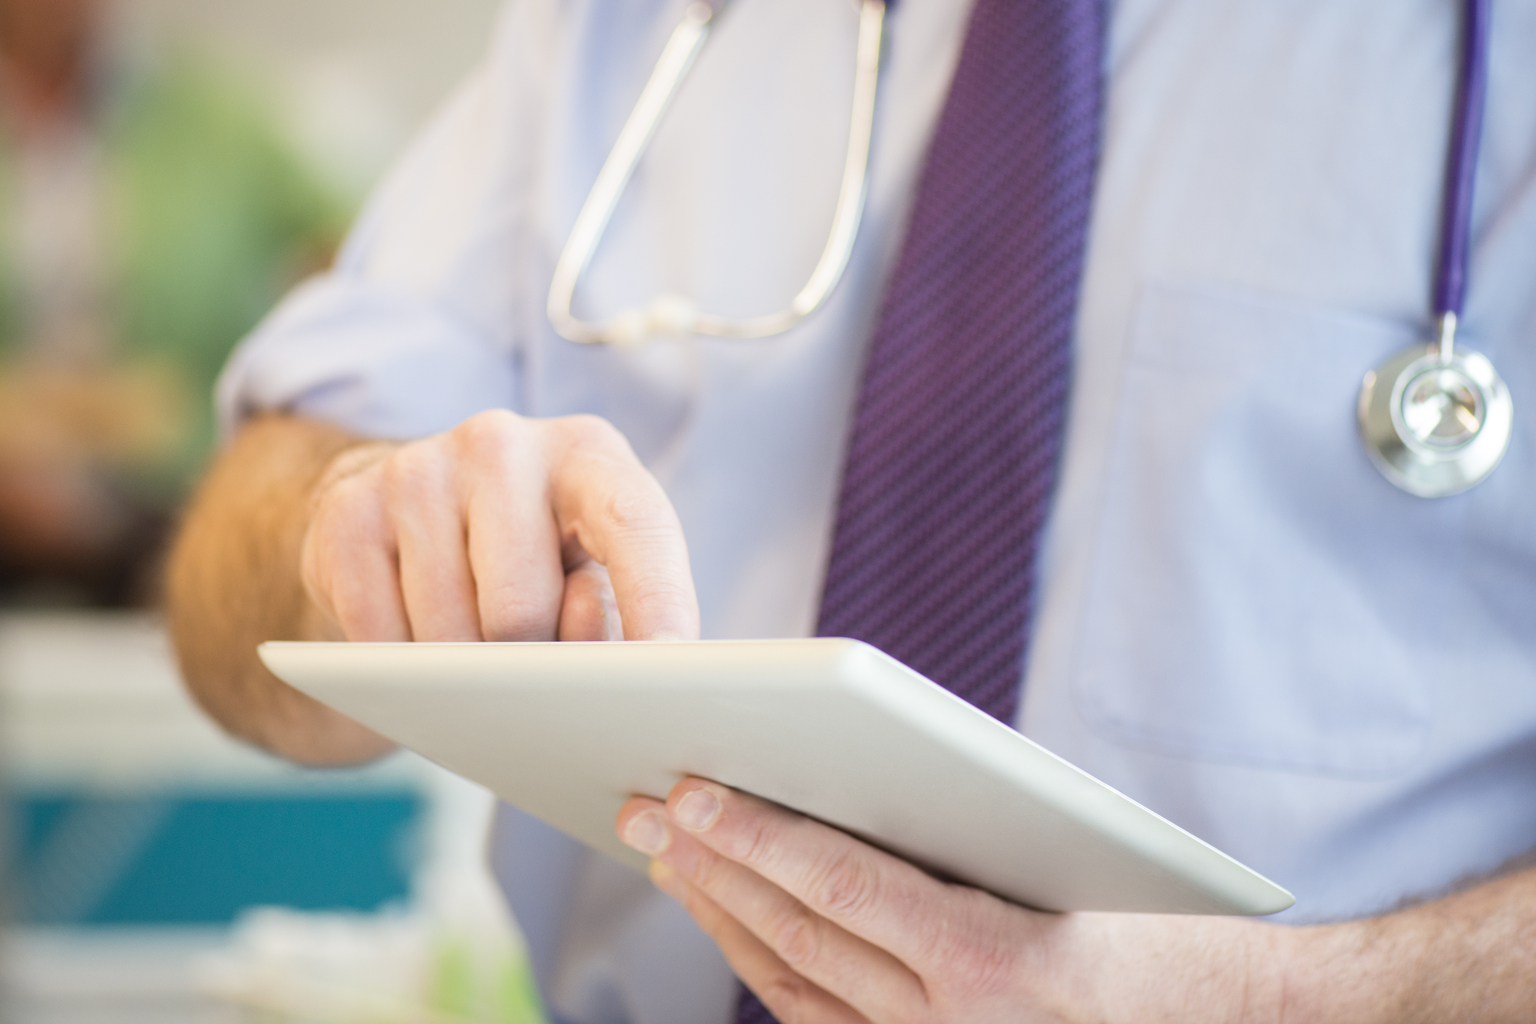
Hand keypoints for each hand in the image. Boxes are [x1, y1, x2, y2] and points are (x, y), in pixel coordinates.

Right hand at [300, 409, 697, 643]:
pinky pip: (378, 637)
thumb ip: (608, 616)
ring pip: (446, 636)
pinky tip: (416, 638)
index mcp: (589, 454)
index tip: (674, 669)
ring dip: (462, 676)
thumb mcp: (587, 575)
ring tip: (474, 646)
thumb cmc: (530, 560)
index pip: (634, 523)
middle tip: (530, 667)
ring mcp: (418, 469)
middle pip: (522, 611)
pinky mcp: (348, 512)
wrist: (408, 517)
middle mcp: (503, 443)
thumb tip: (610, 667)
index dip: (657, 599)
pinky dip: (402, 667)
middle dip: (527, 669)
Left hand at [617, 779, 1291, 1023]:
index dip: (754, 836)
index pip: (840, 890)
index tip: (689, 789)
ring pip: (794, 987)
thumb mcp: (1078, 868)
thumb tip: (828, 798)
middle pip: (797, 939)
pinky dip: (766, 971)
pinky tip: (732, 925)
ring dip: (722, 917)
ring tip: (671, 855)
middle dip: (711, 868)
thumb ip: (957, 844)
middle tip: (646, 807)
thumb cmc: (1169, 935)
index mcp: (996, 967)